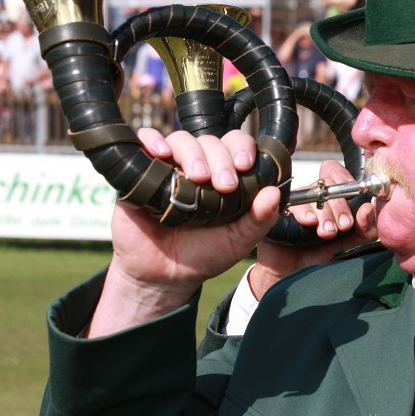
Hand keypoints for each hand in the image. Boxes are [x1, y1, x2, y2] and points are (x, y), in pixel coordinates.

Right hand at [88, 128, 280, 336]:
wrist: (162, 276)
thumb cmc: (203, 255)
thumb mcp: (238, 241)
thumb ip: (259, 219)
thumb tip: (275, 192)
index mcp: (224, 173)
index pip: (236, 144)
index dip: (243, 148)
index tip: (246, 165)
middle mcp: (197, 165)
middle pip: (210, 141)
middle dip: (221, 159)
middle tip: (224, 185)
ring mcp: (168, 166)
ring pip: (180, 140)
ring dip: (193, 154)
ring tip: (198, 179)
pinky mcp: (139, 171)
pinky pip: (142, 141)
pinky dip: (151, 140)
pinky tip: (160, 153)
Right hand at [248, 160, 377, 299]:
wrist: (293, 276)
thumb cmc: (320, 255)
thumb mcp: (349, 244)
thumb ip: (365, 229)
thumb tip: (368, 208)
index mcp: (331, 197)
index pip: (337, 173)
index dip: (345, 179)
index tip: (355, 198)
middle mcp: (313, 195)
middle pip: (327, 184)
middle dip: (340, 207)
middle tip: (343, 226)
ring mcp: (295, 201)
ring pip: (311, 194)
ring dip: (324, 213)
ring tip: (326, 233)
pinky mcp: (279, 210)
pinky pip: (292, 203)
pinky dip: (305, 213)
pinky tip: (309, 224)